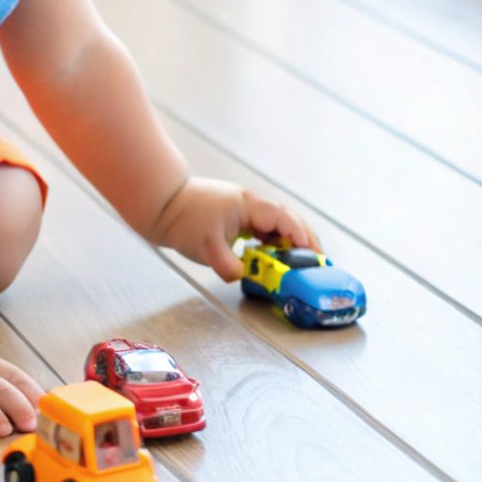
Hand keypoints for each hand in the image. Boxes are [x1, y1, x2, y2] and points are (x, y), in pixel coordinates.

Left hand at [151, 177, 321, 282]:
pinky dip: (272, 240)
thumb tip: (240, 276)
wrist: (162, 205)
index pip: (283, 219)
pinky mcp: (236, 216)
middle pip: (286, 219)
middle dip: (304, 239)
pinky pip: (262, 227)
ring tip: (300, 263)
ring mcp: (243, 208)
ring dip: (289, 241)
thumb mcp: (205, 245)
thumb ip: (225, 262)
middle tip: (318, 261)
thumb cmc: (184, 220)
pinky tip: (272, 256)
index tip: (315, 255)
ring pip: (275, 223)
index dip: (302, 237)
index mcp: (249, 205)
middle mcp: (250, 204)